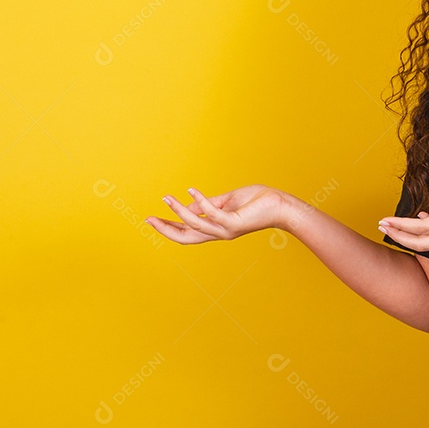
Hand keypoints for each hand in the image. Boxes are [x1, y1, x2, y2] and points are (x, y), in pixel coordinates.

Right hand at [146, 185, 286, 244]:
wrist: (280, 205)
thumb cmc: (257, 201)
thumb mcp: (227, 202)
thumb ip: (208, 204)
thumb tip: (187, 206)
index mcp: (216, 228)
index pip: (187, 232)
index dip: (169, 227)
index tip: (152, 219)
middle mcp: (219, 233)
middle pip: (186, 236)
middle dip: (166, 229)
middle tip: (148, 219)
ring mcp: (226, 230)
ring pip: (195, 225)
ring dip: (178, 212)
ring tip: (166, 198)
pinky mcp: (234, 222)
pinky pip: (212, 213)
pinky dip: (200, 202)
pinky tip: (190, 191)